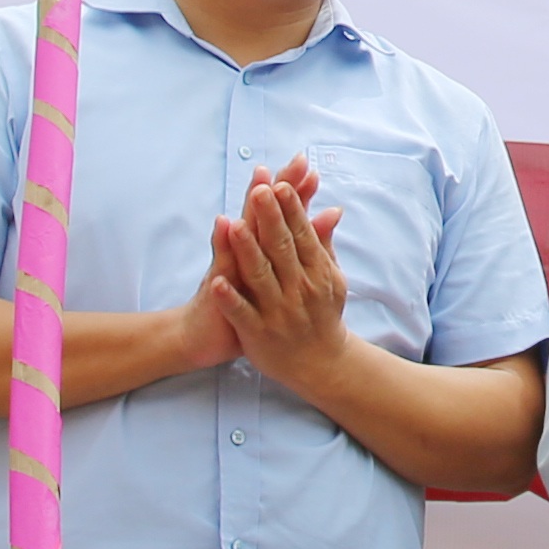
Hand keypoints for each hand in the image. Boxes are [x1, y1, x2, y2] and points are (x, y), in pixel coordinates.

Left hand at [210, 160, 355, 382]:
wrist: (320, 363)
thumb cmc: (322, 312)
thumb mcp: (331, 278)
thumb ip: (323, 243)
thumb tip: (332, 209)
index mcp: (317, 272)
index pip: (301, 234)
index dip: (290, 209)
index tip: (279, 184)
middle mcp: (299, 289)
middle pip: (281, 248)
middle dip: (269, 218)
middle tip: (258, 191)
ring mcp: (278, 311)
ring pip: (260, 276)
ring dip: (247, 250)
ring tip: (234, 226)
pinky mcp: (258, 333)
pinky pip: (241, 313)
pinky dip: (229, 298)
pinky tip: (216, 282)